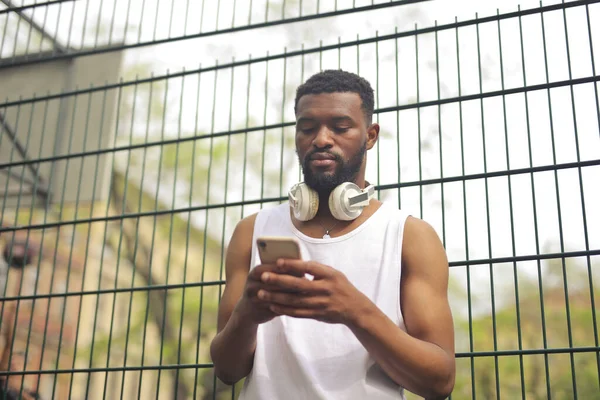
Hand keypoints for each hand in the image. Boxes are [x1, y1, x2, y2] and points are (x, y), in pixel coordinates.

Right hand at [236, 262, 303, 324]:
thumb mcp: (265, 277)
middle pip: (278, 281)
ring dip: (294, 294)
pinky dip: (290, 306)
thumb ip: (279, 271)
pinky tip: (301, 305)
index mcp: (256, 272)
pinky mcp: (261, 311)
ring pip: (279, 296)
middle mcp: (253, 284)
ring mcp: (256, 299)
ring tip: (308, 293)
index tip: (304, 269)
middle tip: (309, 282)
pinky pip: (278, 308)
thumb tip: (303, 267)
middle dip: (294, 281)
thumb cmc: (262, 289)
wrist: (246, 311)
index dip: (290, 268)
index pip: (275, 266)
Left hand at [256, 259, 372, 325]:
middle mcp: (325, 288)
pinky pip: (298, 313)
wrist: (355, 309)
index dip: (293, 265)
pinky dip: (284, 310)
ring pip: (295, 301)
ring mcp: (321, 303)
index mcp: (329, 275)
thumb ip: (316, 269)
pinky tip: (272, 306)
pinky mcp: (317, 314)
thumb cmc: (340, 286)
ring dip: (276, 298)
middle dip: (279, 281)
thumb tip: (293, 263)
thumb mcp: (333, 273)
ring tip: (261, 294)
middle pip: (299, 285)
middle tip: (264, 277)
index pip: (309, 267)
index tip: (277, 262)